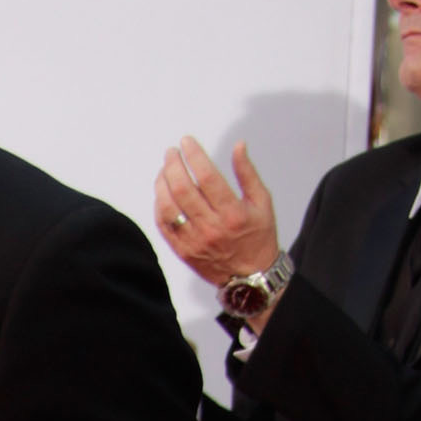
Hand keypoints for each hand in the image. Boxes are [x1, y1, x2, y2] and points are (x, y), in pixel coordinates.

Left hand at [153, 137, 280, 294]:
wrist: (250, 278)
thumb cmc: (258, 236)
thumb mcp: (262, 202)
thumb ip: (248, 173)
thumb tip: (239, 145)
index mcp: (232, 212)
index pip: (206, 176)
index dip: (194, 155)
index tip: (187, 141)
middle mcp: (211, 227)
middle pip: (182, 189)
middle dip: (173, 165)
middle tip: (171, 152)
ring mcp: (194, 241)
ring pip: (168, 207)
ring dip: (162, 183)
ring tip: (164, 169)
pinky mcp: (183, 251)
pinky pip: (163, 225)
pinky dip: (159, 205)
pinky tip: (162, 192)